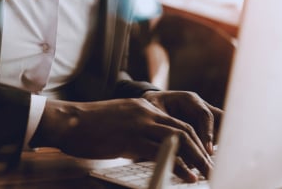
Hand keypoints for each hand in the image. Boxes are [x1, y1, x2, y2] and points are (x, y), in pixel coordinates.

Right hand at [31, 97, 214, 181]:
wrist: (69, 121)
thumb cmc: (90, 126)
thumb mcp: (121, 122)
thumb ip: (139, 131)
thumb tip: (152, 149)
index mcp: (145, 107)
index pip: (179, 123)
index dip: (195, 141)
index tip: (204, 157)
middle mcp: (146, 112)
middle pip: (184, 130)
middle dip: (201, 151)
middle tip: (212, 168)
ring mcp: (139, 124)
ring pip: (178, 139)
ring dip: (196, 158)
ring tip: (206, 174)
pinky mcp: (130, 138)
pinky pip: (161, 152)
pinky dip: (178, 164)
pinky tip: (187, 175)